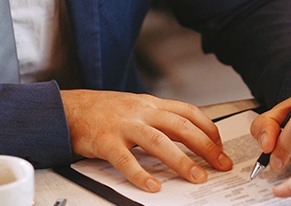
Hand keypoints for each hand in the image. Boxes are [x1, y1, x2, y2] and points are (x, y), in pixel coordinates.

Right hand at [60, 90, 233, 191]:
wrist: (69, 107)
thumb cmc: (104, 110)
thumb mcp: (136, 107)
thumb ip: (159, 118)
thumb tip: (188, 136)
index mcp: (151, 104)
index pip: (189, 112)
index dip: (209, 129)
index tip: (221, 146)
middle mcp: (141, 112)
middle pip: (181, 126)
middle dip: (205, 147)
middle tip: (221, 164)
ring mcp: (124, 126)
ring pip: (158, 142)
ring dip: (181, 161)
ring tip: (197, 177)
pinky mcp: (105, 141)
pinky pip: (125, 160)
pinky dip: (140, 174)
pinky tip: (152, 186)